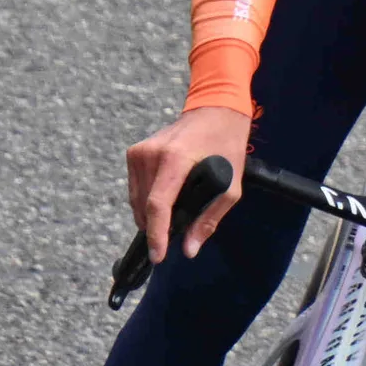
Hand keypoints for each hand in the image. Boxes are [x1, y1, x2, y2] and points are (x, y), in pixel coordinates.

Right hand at [126, 104, 253, 263]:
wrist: (215, 110)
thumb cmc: (226, 146)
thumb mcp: (230, 187)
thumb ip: (209, 219)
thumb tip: (189, 249)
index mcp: (175, 160)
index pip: (157, 205)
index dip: (156, 235)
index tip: (157, 256)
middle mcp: (151, 154)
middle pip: (144, 206)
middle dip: (157, 226)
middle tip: (178, 231)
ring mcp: (139, 152)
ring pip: (136, 200)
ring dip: (151, 215)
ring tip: (174, 212)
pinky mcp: (135, 152)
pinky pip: (135, 188)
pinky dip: (147, 201)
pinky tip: (166, 199)